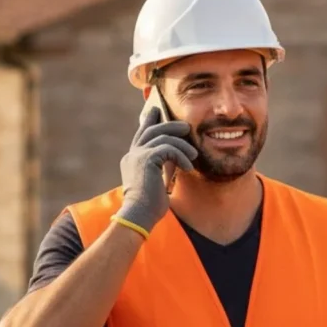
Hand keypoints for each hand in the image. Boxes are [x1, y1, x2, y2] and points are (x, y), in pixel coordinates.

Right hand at [117, 107, 197, 233]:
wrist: (139, 215)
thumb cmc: (149, 207)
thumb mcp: (155, 184)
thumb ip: (159, 170)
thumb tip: (173, 164)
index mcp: (131, 160)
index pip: (141, 135)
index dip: (149, 121)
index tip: (156, 111)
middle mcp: (132, 155)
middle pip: (151, 130)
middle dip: (170, 125)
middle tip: (186, 127)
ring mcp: (138, 155)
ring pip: (163, 137)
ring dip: (182, 145)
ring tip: (194, 154)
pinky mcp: (147, 159)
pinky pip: (168, 148)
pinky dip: (181, 156)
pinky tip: (188, 167)